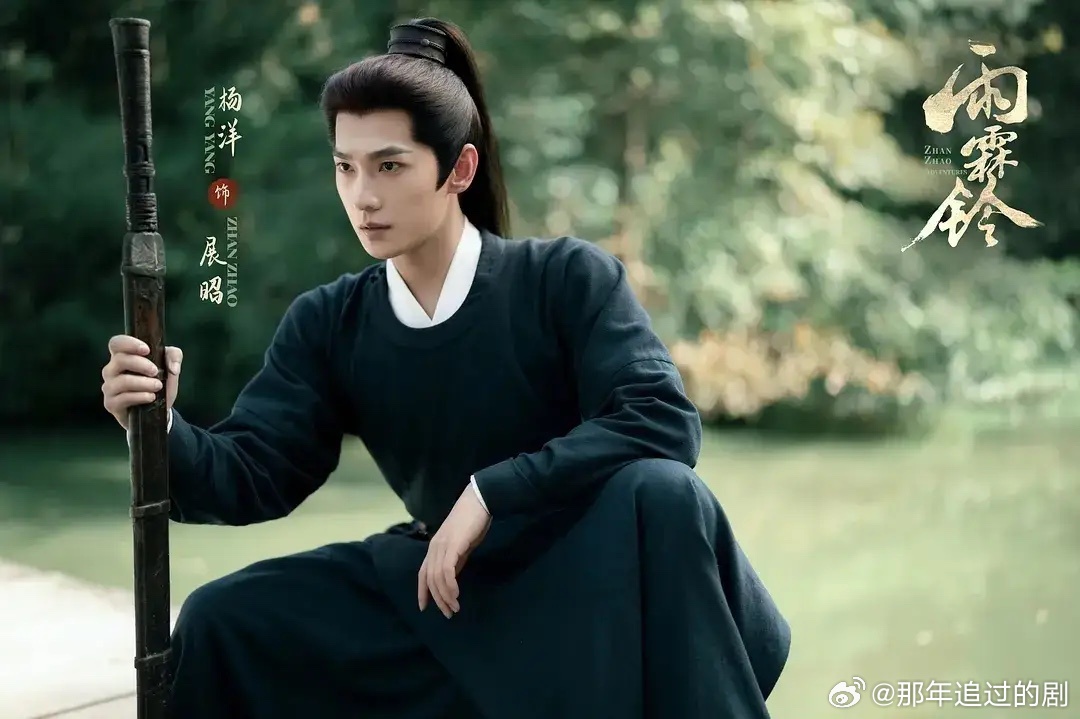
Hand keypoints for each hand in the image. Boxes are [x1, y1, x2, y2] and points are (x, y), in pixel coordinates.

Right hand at [101, 334, 182, 429]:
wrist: (158, 410)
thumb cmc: (159, 382)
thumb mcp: (170, 366)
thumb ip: (174, 356)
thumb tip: (173, 367)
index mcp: (123, 356)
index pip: (116, 343)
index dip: (129, 344)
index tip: (147, 350)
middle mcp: (112, 370)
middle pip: (120, 360)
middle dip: (141, 364)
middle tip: (156, 372)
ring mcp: (109, 387)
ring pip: (122, 381)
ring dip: (143, 383)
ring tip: (158, 386)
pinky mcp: (111, 403)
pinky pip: (123, 398)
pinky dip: (139, 396)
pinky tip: (151, 397)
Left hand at [418, 485, 491, 617]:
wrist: (478, 502)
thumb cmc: (471, 522)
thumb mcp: (461, 545)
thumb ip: (454, 560)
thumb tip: (451, 578)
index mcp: (434, 548)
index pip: (423, 573)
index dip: (422, 591)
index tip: (424, 607)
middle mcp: (434, 548)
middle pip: (430, 579)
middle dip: (438, 599)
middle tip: (448, 613)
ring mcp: (442, 546)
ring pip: (437, 577)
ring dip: (445, 596)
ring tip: (454, 608)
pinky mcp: (453, 545)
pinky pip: (447, 570)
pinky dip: (450, 585)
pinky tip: (456, 595)